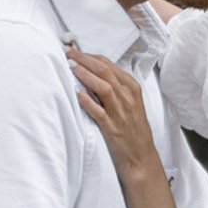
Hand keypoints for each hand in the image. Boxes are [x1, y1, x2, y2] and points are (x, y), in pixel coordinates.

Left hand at [70, 50, 159, 178]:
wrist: (141, 157)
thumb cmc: (133, 130)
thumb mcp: (130, 103)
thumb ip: (115, 88)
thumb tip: (92, 73)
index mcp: (132, 88)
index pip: (109, 64)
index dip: (89, 55)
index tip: (74, 50)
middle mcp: (128, 98)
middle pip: (104, 71)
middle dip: (83, 59)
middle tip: (67, 51)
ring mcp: (121, 112)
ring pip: (103, 87)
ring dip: (85, 74)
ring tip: (70, 66)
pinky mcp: (112, 128)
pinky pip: (98, 111)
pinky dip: (86, 100)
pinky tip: (75, 93)